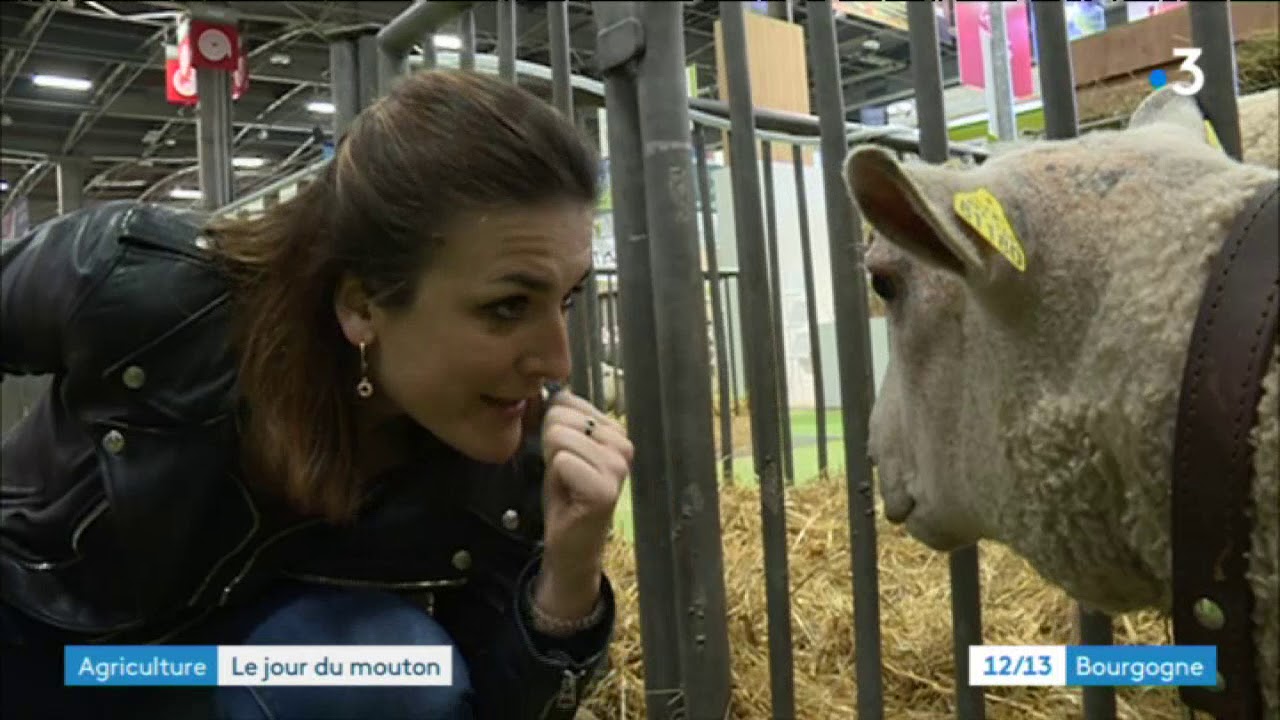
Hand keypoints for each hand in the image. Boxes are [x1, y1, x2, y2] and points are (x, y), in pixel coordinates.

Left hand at [533, 386, 631, 619]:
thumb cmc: (565, 494)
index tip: (564, 456)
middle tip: (565, 473)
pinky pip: (563, 461)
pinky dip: (556, 478)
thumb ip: (559, 419)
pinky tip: (569, 495)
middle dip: (551, 445)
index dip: (552, 428)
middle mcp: (623, 443)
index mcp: (615, 429)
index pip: (566, 401)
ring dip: (553, 463)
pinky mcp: (606, 488)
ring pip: (560, 436)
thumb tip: (545, 391)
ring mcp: (618, 466)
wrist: (570, 543)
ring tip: (567, 482)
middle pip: (560, 416)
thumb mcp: (561, 448)